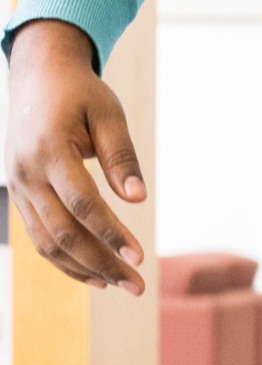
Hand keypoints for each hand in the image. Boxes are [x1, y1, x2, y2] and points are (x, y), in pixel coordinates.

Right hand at [6, 18, 147, 293]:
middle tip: (138, 286)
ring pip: (47, 241)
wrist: (36, 77)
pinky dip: (64, 260)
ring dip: (84, 268)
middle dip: (102, 262)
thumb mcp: (108, 113)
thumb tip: (138, 198)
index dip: (111, 234)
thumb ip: (122, 156)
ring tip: (120, 285)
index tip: (140, 258)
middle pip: (64, 232)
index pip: (82, 204)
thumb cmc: (80, 94)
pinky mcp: (20, 195)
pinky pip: (39, 237)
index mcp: (50, 150)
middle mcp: (27, 173)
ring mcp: (18, 187)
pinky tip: (94, 275)